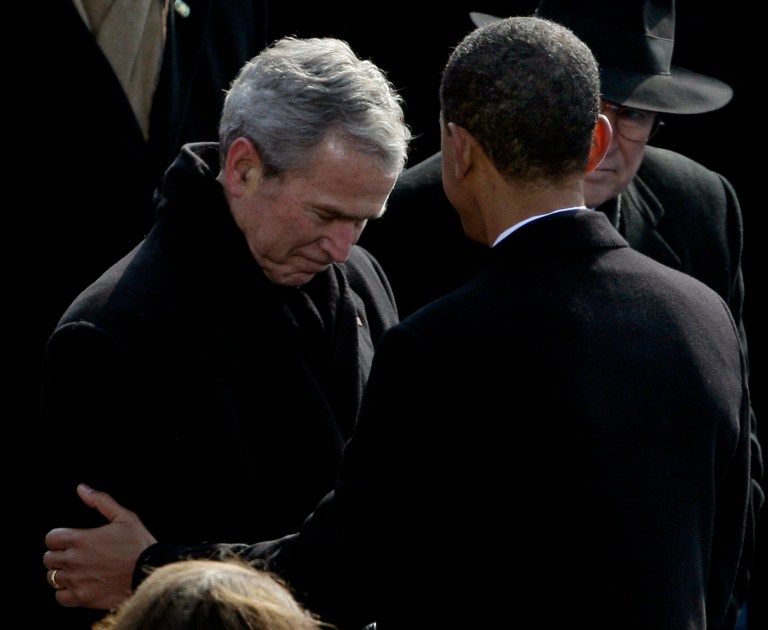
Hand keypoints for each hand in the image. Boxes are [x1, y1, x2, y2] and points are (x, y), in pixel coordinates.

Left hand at [43, 483, 156, 609]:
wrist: (150, 572)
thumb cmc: (138, 543)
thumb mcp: (124, 517)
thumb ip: (101, 501)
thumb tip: (81, 488)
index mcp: (80, 539)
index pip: (50, 538)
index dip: (60, 537)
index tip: (71, 540)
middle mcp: (73, 560)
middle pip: (48, 558)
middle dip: (60, 554)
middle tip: (77, 554)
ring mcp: (76, 580)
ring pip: (52, 577)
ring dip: (63, 573)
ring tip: (79, 570)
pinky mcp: (81, 597)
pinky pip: (60, 597)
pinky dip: (66, 592)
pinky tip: (80, 584)